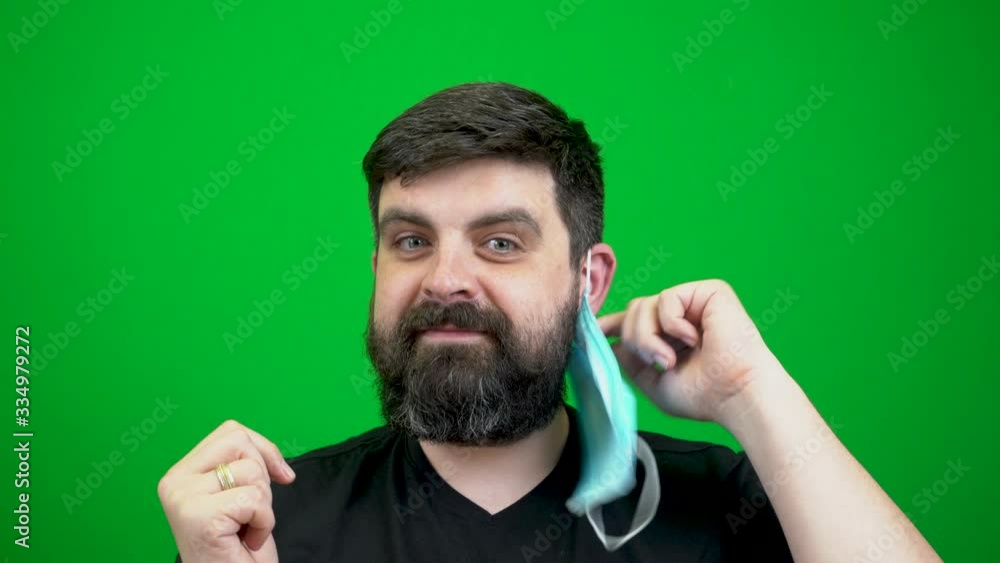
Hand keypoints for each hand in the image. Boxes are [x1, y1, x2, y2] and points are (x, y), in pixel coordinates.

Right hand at [158, 420, 296, 562]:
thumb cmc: (236, 547)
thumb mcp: (238, 493)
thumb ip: (243, 464)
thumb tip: (277, 461)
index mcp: (180, 473)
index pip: (231, 431)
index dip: (264, 450)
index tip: (277, 477)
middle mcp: (174, 482)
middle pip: (239, 441)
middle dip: (262, 475)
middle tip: (249, 511)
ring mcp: (183, 499)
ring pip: (250, 470)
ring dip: (263, 504)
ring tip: (245, 527)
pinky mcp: (200, 517)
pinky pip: (255, 498)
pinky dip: (263, 522)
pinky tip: (246, 540)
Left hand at [597, 279, 785, 425]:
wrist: (734, 395)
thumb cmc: (702, 394)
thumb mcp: (651, 381)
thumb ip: (628, 359)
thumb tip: (608, 340)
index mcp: (668, 336)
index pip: (633, 320)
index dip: (610, 323)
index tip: (590, 330)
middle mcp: (680, 316)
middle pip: (632, 311)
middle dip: (634, 339)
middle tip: (657, 362)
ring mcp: (693, 302)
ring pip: (642, 305)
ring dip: (648, 337)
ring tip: (670, 359)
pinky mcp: (707, 291)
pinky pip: (666, 299)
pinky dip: (672, 324)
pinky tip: (693, 339)